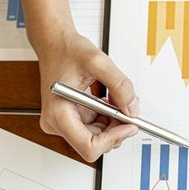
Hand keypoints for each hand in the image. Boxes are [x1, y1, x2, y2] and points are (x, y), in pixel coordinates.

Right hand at [36, 27, 139, 161]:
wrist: (55, 43)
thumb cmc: (68, 50)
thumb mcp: (99, 63)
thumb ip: (120, 86)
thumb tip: (133, 109)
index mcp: (58, 114)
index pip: (89, 146)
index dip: (113, 139)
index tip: (130, 125)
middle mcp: (57, 123)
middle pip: (95, 143)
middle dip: (116, 129)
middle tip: (128, 109)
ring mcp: (63, 122)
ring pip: (98, 136)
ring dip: (114, 122)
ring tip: (117, 99)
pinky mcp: (71, 118)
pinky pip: (96, 127)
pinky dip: (108, 117)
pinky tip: (109, 101)